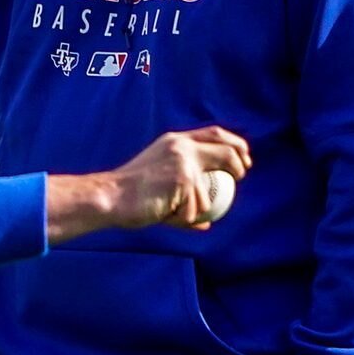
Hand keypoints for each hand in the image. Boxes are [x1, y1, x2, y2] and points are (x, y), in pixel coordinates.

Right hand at [104, 126, 250, 230]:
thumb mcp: (158, 183)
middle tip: (242, 174)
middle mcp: (182, 146)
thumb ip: (182, 194)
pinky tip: (172, 218)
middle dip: (240, 161)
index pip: (214, 133)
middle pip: (226, 149)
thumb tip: (206, 221)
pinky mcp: (184, 179)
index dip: (234, 143)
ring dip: (198, 207)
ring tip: (183, 211)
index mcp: (175, 141)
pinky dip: (186, 218)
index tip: (242, 157)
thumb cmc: (130, 195)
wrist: (111, 197)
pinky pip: (197, 207)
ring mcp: (185, 162)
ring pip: (210, 189)